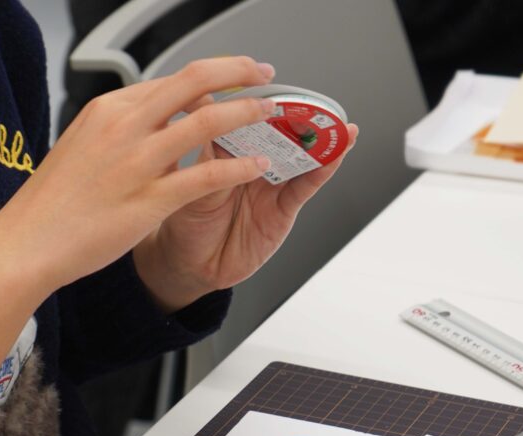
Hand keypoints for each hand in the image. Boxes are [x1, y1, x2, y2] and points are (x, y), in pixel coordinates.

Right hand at [0, 57, 281, 298]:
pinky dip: (239, 167)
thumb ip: (119, 132)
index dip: (211, 74)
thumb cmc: (52, 204)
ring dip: (247, 114)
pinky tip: (257, 167)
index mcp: (108, 109)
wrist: (27, 243)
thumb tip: (151, 124)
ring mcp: (138, 162)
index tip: (233, 75)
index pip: (171, 80)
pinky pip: (207, 175)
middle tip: (266, 74)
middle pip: (195, 81)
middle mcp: (124, 126)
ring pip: (208, 122)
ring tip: (271, 115)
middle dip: (239, 73)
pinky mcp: (149, 199)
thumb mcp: (83, 147)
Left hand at [133, 104, 358, 312]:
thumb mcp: (188, 186)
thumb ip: (210, 160)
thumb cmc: (183, 225)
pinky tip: (338, 153)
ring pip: (299, 155)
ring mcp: (270, 184)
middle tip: (310, 103)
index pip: (244, 117)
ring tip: (335, 123)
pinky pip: (307, 185)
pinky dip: (324, 168)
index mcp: (224, 151)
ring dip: (320, 139)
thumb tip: (216, 124)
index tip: (265, 81)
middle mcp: (250, 163)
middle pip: (279, 132)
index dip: (256, 100)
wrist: (190, 266)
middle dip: (296, 115)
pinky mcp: (284, 207)